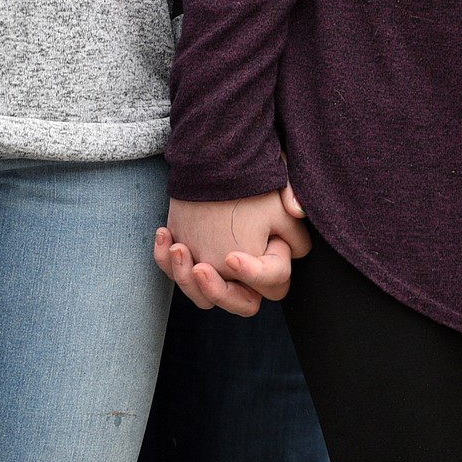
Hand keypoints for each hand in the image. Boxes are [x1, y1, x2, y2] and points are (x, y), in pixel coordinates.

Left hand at [154, 183, 308, 314]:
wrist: (217, 157)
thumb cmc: (252, 173)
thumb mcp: (277, 183)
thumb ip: (292, 198)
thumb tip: (297, 210)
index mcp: (274, 259)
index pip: (273, 283)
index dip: (255, 274)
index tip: (233, 257)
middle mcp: (248, 273)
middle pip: (242, 304)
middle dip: (219, 291)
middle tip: (201, 269)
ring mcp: (217, 271)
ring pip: (203, 298)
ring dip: (186, 279)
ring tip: (178, 248)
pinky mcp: (191, 260)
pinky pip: (174, 275)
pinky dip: (165, 261)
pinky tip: (165, 234)